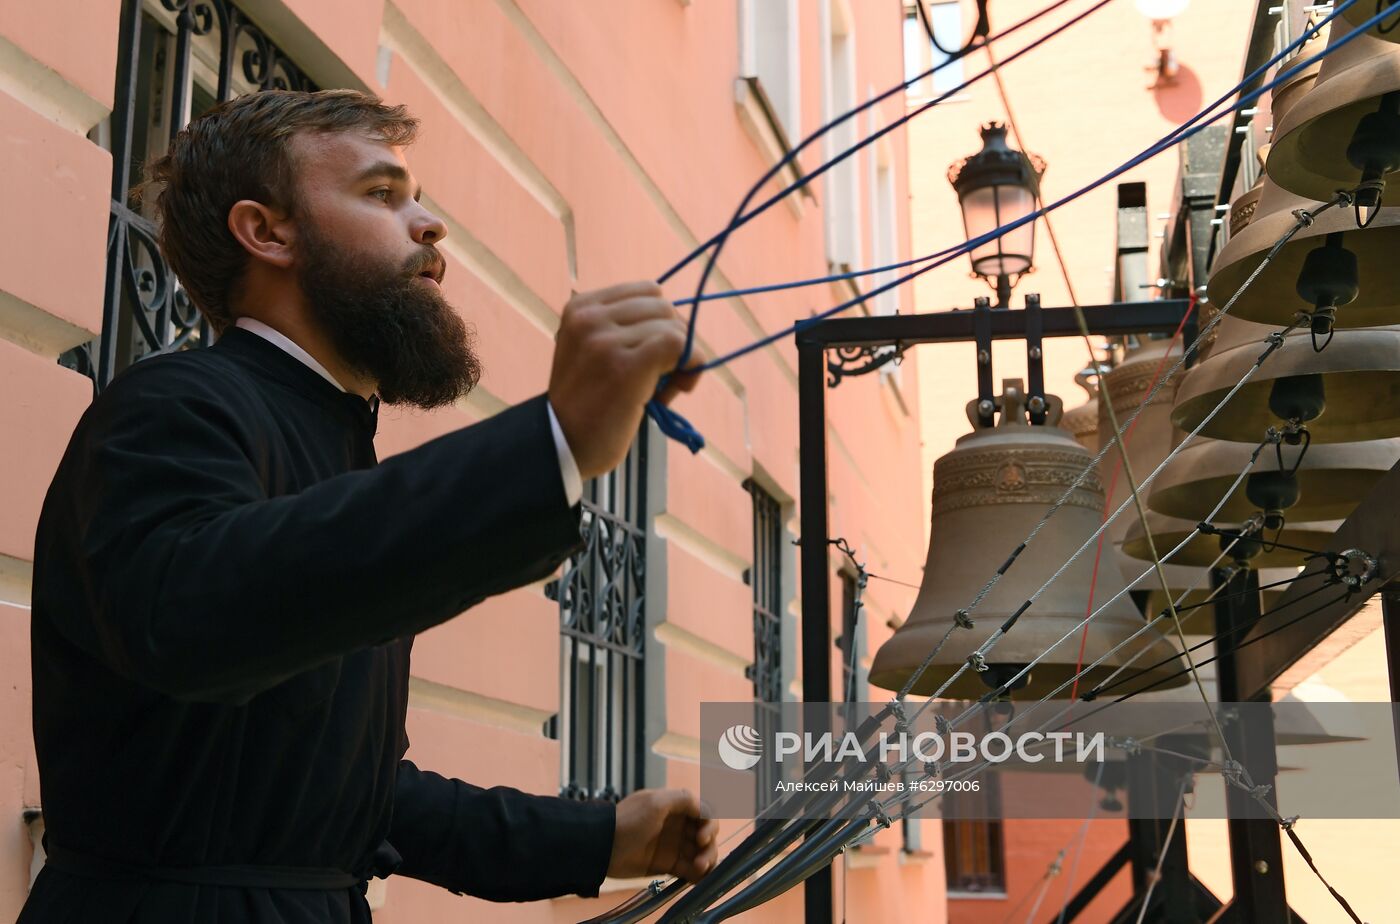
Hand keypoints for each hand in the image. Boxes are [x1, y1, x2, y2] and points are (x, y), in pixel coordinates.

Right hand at [548, 282, 700, 479]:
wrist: (564, 444)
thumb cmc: (588, 403)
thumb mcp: (593, 350)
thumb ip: (625, 330)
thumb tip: (682, 325)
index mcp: (581, 307)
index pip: (648, 291)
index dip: (662, 321)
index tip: (656, 354)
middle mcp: (590, 317)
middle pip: (664, 308)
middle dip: (674, 340)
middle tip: (665, 376)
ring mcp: (606, 340)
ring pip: (675, 328)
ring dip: (682, 360)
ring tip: (664, 390)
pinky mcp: (626, 365)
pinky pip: (680, 346)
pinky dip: (691, 367)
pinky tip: (678, 389)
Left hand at [608, 788, 718, 881]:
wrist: (604, 847)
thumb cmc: (629, 821)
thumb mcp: (656, 802)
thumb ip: (684, 799)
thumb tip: (706, 808)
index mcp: (676, 807)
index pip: (705, 814)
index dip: (709, 826)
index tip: (701, 838)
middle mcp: (678, 826)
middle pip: (707, 835)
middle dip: (709, 847)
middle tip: (701, 860)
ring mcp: (674, 846)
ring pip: (702, 853)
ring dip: (707, 861)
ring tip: (698, 870)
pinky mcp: (668, 865)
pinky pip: (690, 870)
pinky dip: (699, 874)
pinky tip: (697, 878)